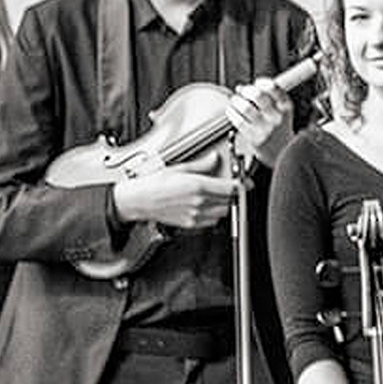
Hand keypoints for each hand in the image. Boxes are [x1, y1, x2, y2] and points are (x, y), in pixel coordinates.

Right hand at [112, 169, 240, 229]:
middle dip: (232, 195)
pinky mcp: (191, 225)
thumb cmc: (152, 184)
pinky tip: (205, 205)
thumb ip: (201, 165)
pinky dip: (214, 214)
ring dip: (224, 204)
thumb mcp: (178, 167)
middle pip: (230, 202)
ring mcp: (195, 216)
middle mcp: (199, 203)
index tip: (245, 182)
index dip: (241, 185)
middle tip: (229, 187)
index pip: (231, 188)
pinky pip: (212, 221)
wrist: (137, 201)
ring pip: (223, 213)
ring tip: (215, 195)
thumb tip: (214, 159)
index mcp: (197, 186)